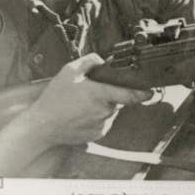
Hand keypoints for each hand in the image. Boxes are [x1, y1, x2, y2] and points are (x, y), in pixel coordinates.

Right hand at [22, 53, 152, 148]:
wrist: (42, 126)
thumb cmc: (55, 98)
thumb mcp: (69, 71)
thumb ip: (90, 61)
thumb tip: (103, 60)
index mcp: (101, 94)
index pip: (130, 94)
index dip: (143, 93)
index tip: (152, 91)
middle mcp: (104, 110)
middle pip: (118, 100)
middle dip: (111, 95)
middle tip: (91, 93)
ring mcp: (102, 124)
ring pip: (111, 111)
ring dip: (103, 106)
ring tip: (82, 105)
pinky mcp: (98, 134)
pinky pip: (104, 122)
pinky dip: (97, 117)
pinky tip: (82, 115)